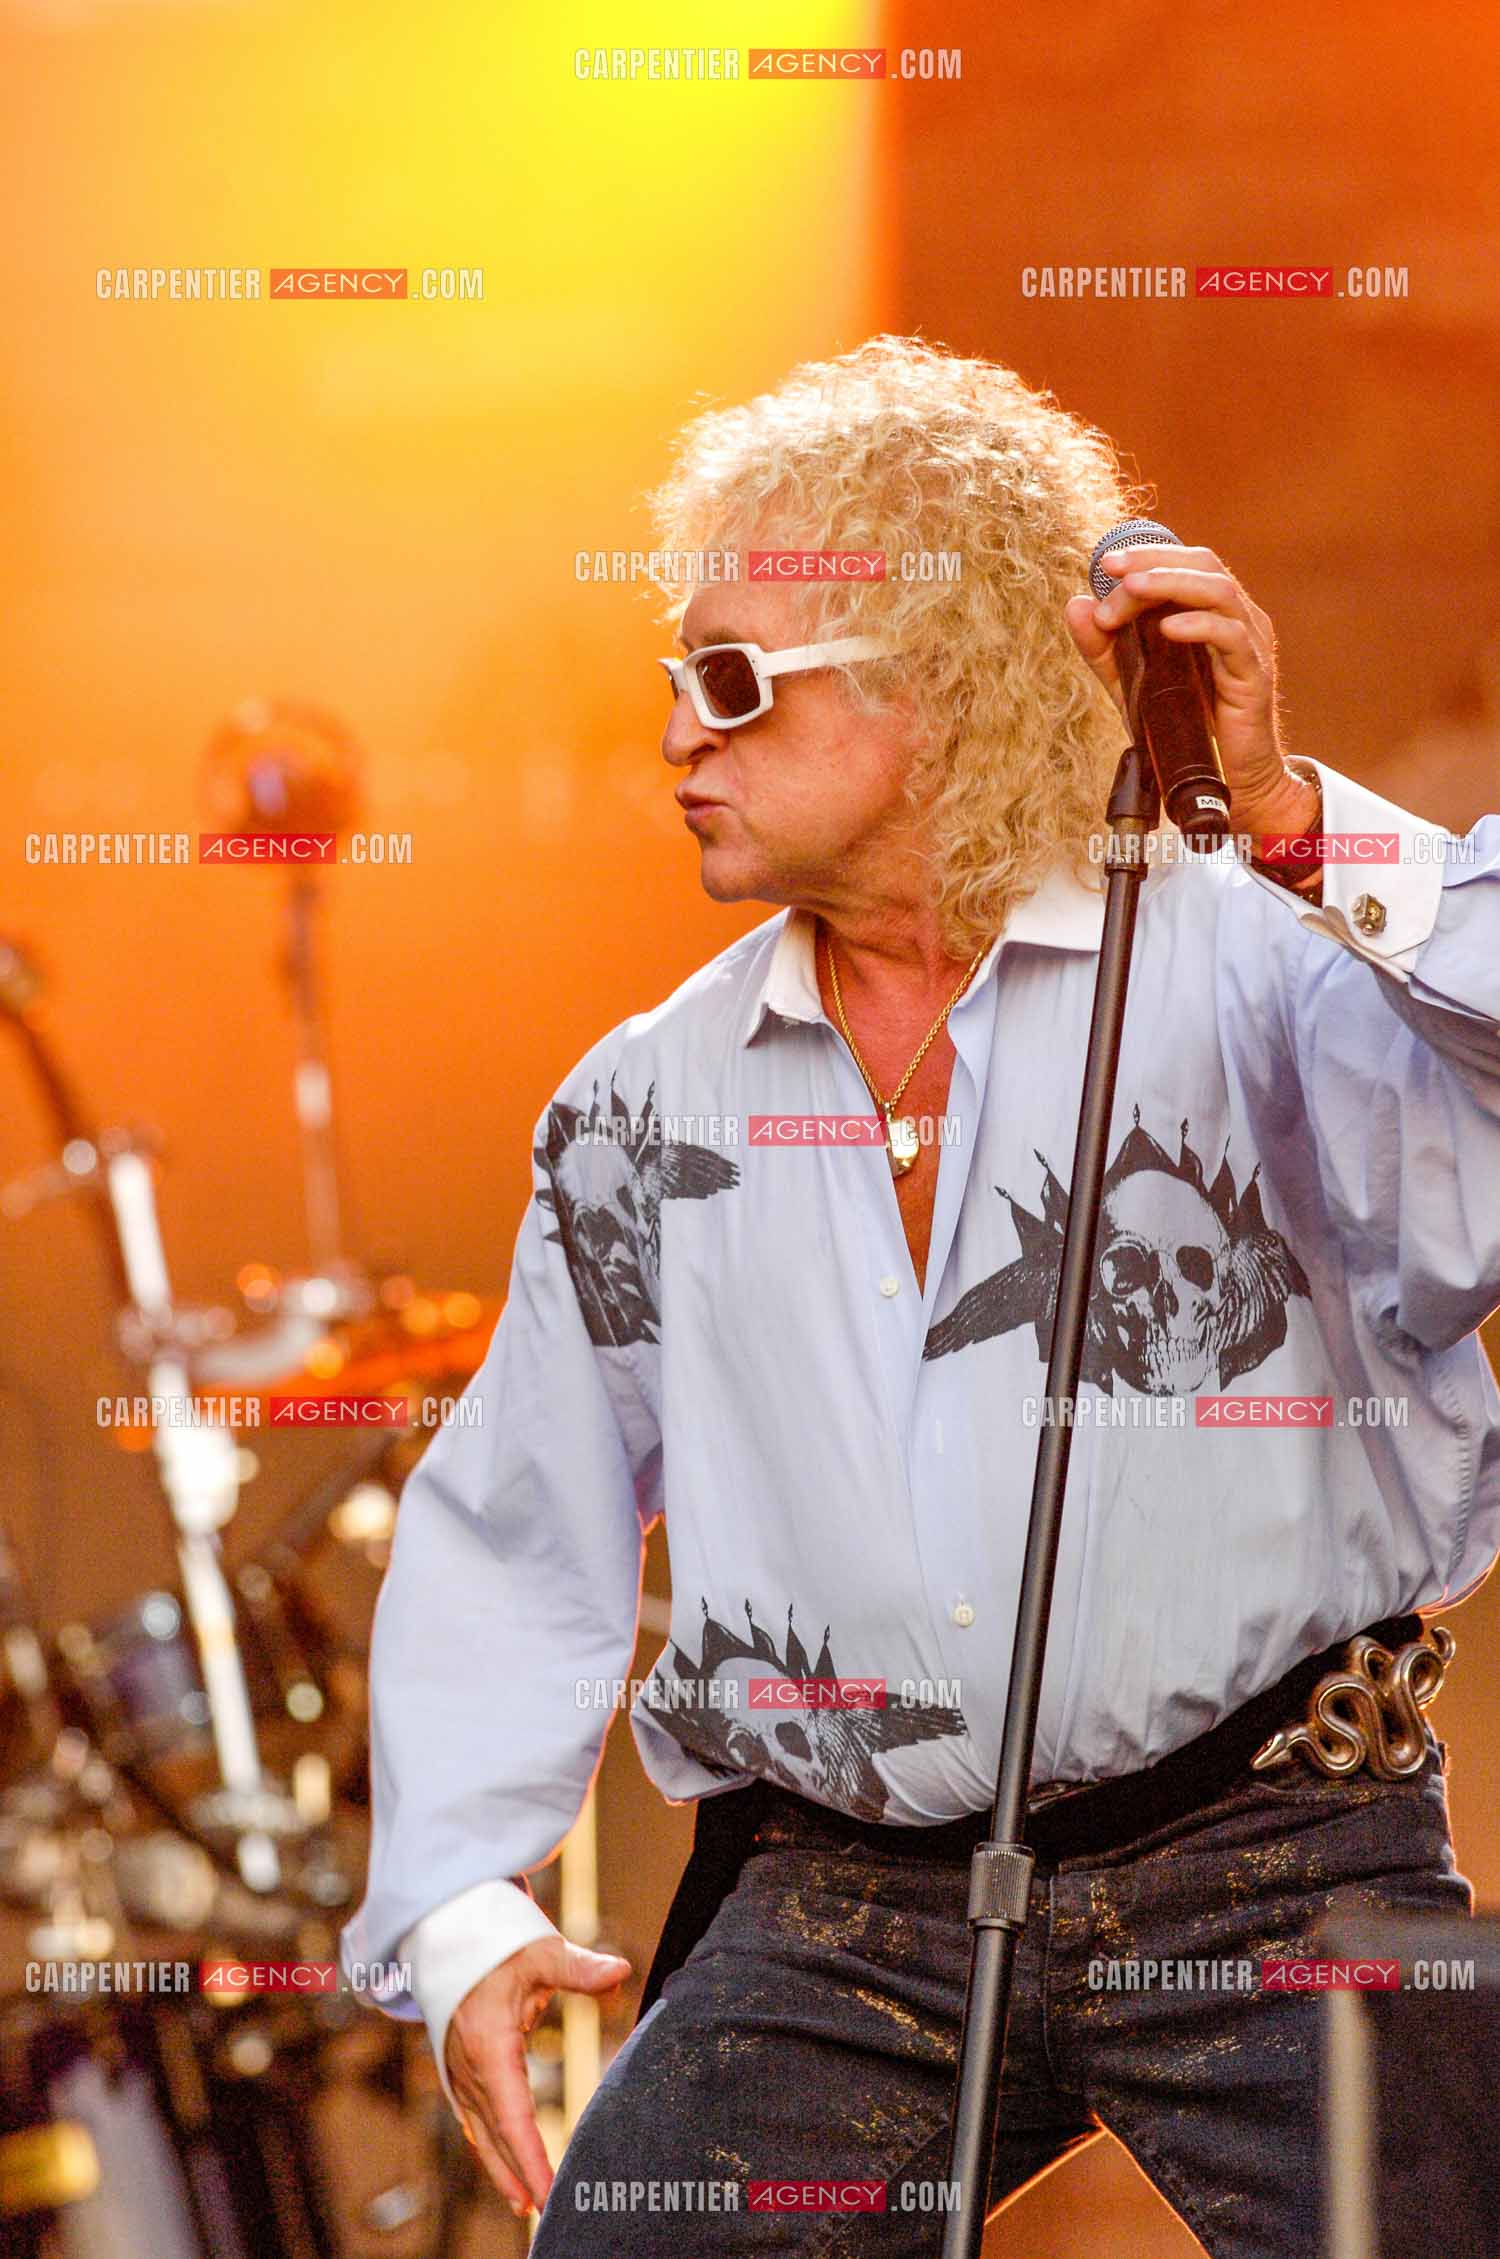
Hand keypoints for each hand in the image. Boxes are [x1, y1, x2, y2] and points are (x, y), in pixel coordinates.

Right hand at [444, 1935, 631, 2218]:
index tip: (547, 2192)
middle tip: (548, 2213)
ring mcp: (460, 2074)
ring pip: (482, 2134)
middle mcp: (469, 2069)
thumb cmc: (498, 1946)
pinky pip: (475, 2121)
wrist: (449, 1938)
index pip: (512, 2116)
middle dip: (521, 2175)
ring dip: (502, 2170)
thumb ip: (578, 1967)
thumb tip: (620, 1969)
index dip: (530, 2158)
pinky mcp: (460, 2074)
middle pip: (497, 2135)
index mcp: (489, 2046)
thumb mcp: (539, 1952)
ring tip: (526, 2205)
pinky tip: (506, 2170)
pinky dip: (490, 2149)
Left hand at [1063, 542, 1316, 841]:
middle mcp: (1238, 618)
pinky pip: (1231, 637)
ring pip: (1219, 592)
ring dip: (1171, 585)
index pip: (1187, 562)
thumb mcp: (1132, 683)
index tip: (1103, 564)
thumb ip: (1104, 648)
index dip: (1148, 554)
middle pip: (1204, 565)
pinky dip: (1198, 626)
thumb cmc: (1184, 725)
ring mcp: (1250, 644)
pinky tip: (1166, 628)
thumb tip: (1076, 605)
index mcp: (1214, 612)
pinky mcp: (1254, 675)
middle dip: (1155, 562)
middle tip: (1112, 570)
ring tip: (1131, 591)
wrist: (1228, 778)